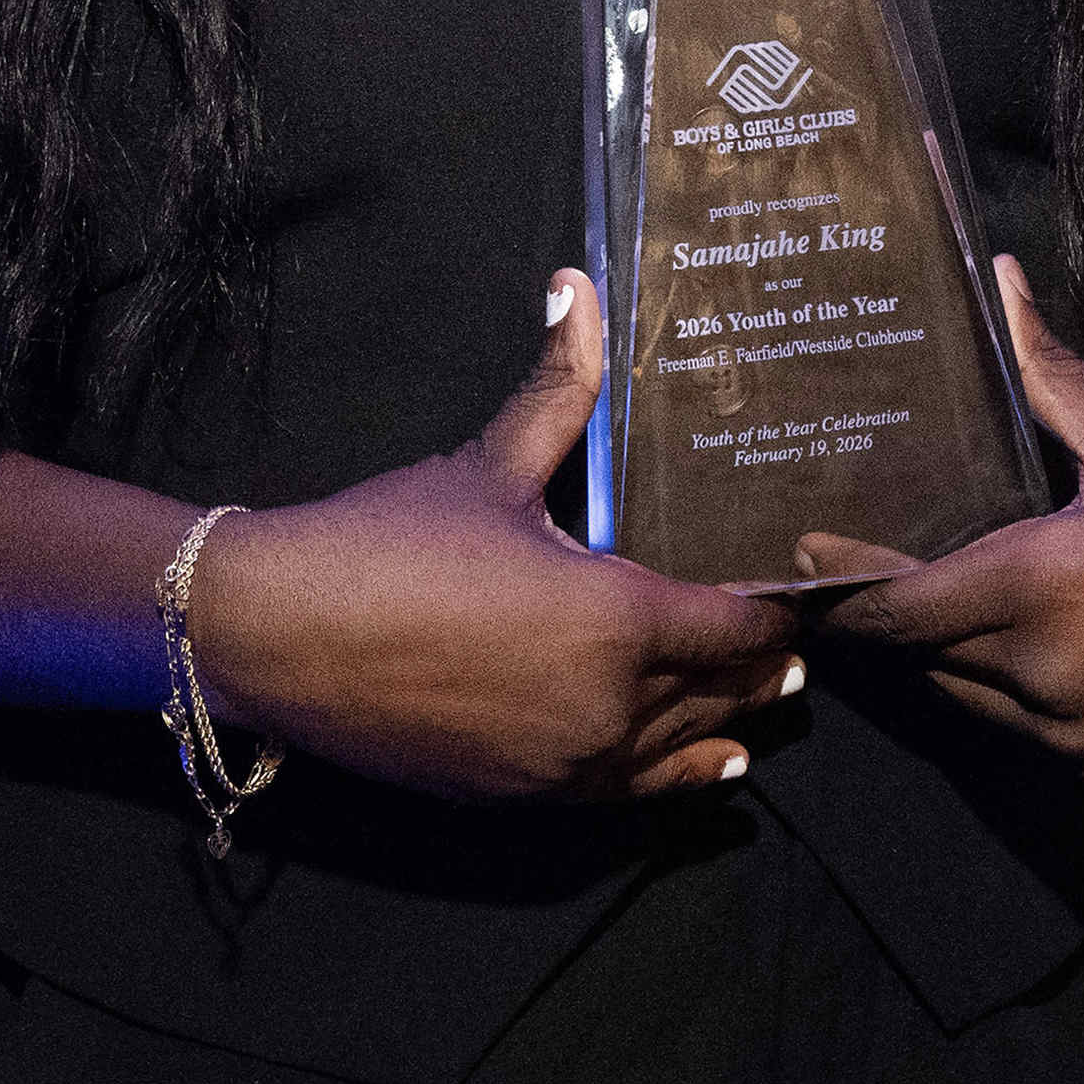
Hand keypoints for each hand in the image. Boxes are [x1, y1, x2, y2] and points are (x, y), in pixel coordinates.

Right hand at [195, 271, 805, 799]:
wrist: (276, 637)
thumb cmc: (386, 542)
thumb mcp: (487, 465)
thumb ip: (557, 389)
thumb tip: (577, 286)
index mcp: (613, 618)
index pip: (729, 624)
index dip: (774, 613)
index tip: (807, 598)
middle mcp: (605, 704)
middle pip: (716, 690)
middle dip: (758, 669)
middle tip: (800, 651)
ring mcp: (565, 762)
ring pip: (677, 745)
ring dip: (727, 722)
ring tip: (768, 704)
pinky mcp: (523, 797)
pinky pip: (629, 793)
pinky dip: (677, 777)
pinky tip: (712, 770)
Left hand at [795, 260, 1083, 776]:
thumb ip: (1049, 370)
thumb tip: (1004, 273)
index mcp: (1039, 582)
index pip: (895, 608)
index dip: (841, 591)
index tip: (800, 562)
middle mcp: (1041, 667)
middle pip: (919, 653)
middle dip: (890, 616)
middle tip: (854, 572)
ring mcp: (1072, 727)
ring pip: (964, 696)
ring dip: (947, 654)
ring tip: (936, 600)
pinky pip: (1018, 729)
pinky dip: (1006, 689)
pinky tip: (1020, 645)